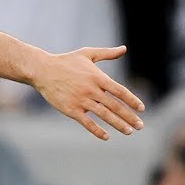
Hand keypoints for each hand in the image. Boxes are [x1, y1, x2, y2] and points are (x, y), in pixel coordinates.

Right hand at [28, 46, 144, 140]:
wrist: (42, 70)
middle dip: (129, 117)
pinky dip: (97, 130)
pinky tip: (106, 136)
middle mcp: (91, 90)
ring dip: (118, 124)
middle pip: (115, 106)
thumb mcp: (87, 54)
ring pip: (104, 115)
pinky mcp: (70, 109)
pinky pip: (87, 122)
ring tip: (129, 131)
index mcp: (97, 77)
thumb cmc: (65, 61)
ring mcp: (81, 100)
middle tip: (140, 126)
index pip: (120, 91)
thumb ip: (107, 53)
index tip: (142, 109)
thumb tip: (124, 48)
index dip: (132, 100)